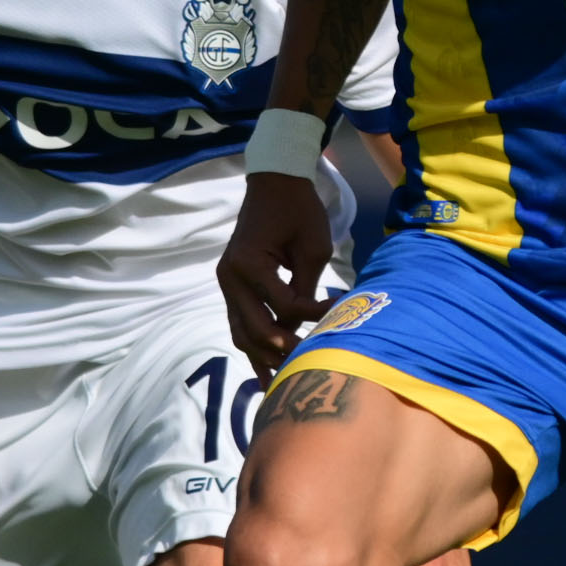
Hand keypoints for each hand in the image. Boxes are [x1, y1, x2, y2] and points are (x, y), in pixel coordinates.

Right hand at [218, 173, 336, 372]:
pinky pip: (239, 323)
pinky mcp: (231, 287)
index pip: (285, 306)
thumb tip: (308, 326)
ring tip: (284, 382)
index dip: (314, 315)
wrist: (273, 184)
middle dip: (285, 349)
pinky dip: (253, 346)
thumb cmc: (299, 210)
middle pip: (256, 329)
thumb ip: (307, 289)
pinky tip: (264, 372)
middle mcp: (230, 277)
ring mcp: (226, 284)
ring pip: (241, 333)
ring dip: (263, 357)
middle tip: (313, 362)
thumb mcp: (313, 248)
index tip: (339, 313)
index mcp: (250, 264)